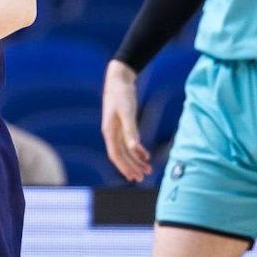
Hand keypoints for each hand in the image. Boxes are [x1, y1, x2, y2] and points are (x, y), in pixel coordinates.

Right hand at [102, 59, 151, 182]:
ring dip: (135, 160)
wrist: (118, 79)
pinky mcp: (122, 125)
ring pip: (125, 150)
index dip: (124, 167)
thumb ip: (131, 131)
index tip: (133, 177)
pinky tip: (145, 155)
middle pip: (120, 155)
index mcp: (109, 131)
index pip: (115, 154)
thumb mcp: (127, 112)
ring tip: (148, 169)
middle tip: (142, 177)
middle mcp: (111, 133)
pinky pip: (128, 142)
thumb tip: (134, 149)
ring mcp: (116, 129)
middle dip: (131, 167)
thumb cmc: (122, 94)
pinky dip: (137, 150)